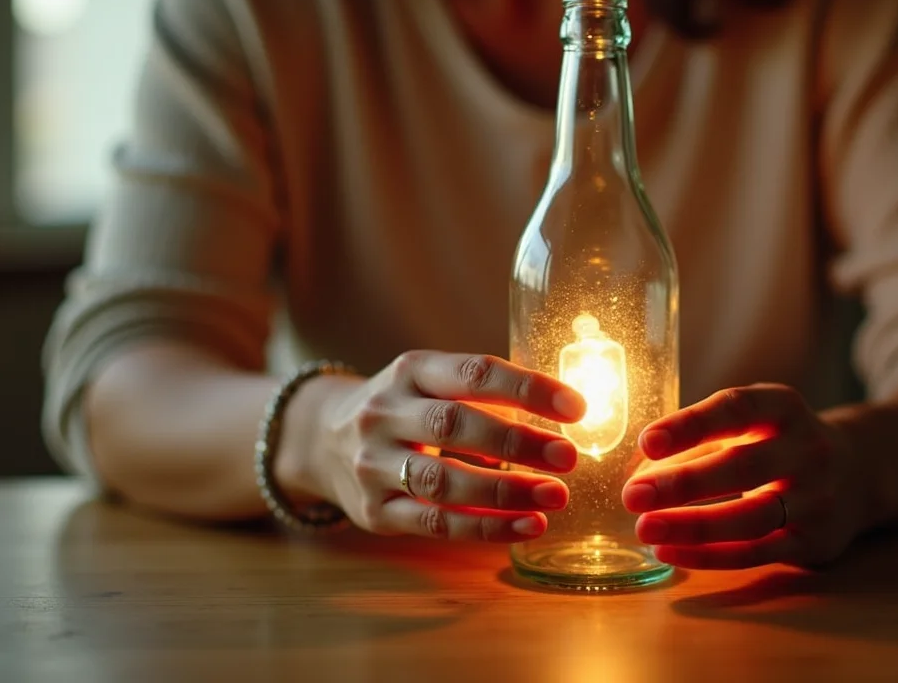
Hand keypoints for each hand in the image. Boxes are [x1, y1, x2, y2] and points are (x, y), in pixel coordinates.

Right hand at [307, 352, 585, 541]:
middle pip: (455, 424)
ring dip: (506, 491)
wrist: (320, 440)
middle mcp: (384, 413)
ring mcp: (372, 464)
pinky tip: (526, 525)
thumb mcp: (431, 383)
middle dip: (519, 442)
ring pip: (442, 480)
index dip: (527, 388)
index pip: (473, 372)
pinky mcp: (373, 511)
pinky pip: (434, 523)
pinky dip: (484, 527)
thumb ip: (484, 394)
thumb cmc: (404, 409)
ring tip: (555, 496)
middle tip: (569, 457)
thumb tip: (566, 415)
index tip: (576, 407)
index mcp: (409, 371)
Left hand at [621, 384, 867, 568]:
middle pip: (744, 466)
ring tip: (646, 530)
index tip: (646, 442)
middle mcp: (807, 450)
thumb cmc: (778, 443)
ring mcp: (817, 498)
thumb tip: (639, 475)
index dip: (690, 425)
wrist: (859, 473)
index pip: (736, 409)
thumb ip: (697, 443)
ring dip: (693, 527)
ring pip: (751, 518)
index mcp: (784, 407)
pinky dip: (709, 556)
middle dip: (684, 483)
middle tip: (633, 496)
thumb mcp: (750, 425)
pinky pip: (756, 553)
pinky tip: (670, 552)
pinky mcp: (815, 541)